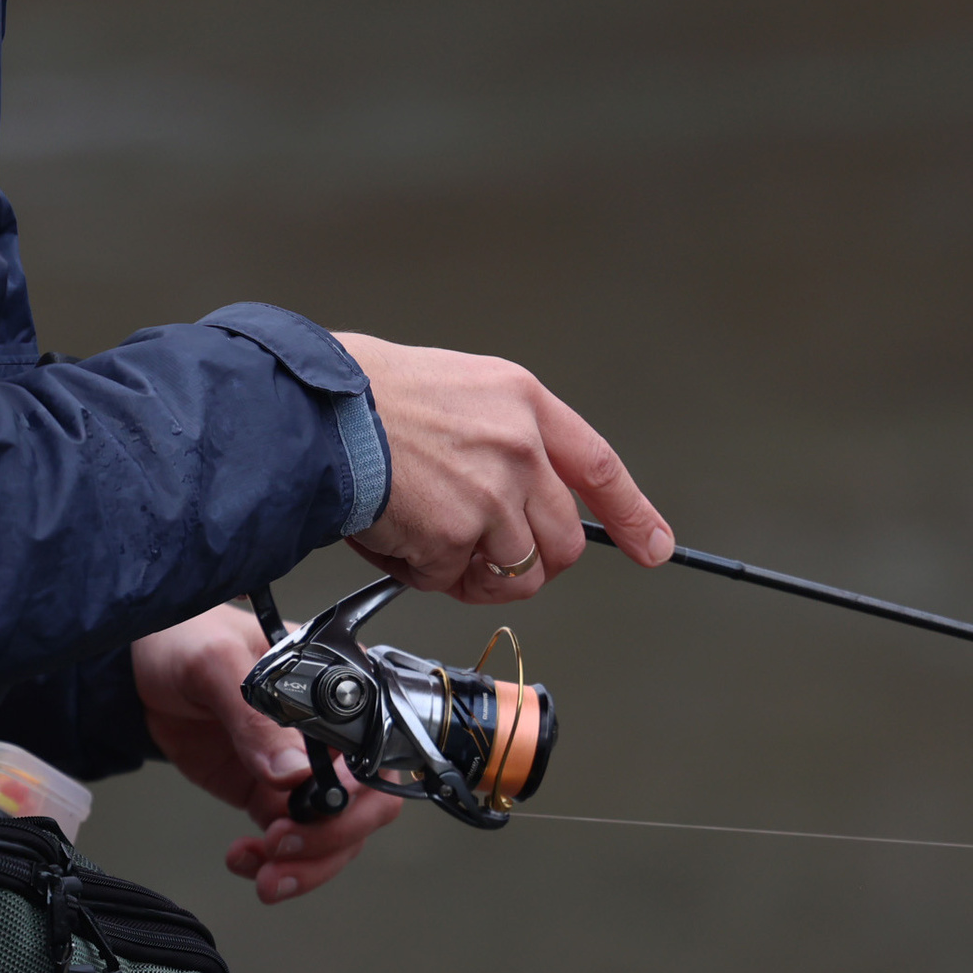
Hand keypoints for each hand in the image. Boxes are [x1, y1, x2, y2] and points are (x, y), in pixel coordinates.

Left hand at [129, 604, 402, 902]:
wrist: (139, 667)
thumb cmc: (184, 638)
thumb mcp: (215, 662)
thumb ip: (254, 716)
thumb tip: (294, 773)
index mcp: (339, 689)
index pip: (378, 749)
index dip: (359, 791)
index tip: (313, 809)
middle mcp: (332, 734)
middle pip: (368, 803)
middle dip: (332, 839)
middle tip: (284, 848)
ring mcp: (304, 768)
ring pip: (334, 833)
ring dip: (307, 865)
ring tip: (265, 875)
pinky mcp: (270, 794)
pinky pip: (291, 841)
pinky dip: (273, 863)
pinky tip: (244, 861)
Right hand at [335, 331, 672, 600]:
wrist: (318, 414)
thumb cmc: (368, 398)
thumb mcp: (459, 391)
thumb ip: (503, 439)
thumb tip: (526, 499)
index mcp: (523, 402)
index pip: (598, 466)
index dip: (632, 513)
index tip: (654, 546)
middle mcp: (519, 447)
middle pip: (562, 541)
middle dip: (530, 563)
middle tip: (482, 556)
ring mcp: (493, 494)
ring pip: (516, 575)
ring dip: (472, 573)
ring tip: (424, 539)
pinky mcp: (456, 535)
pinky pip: (453, 581)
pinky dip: (422, 572)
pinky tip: (394, 534)